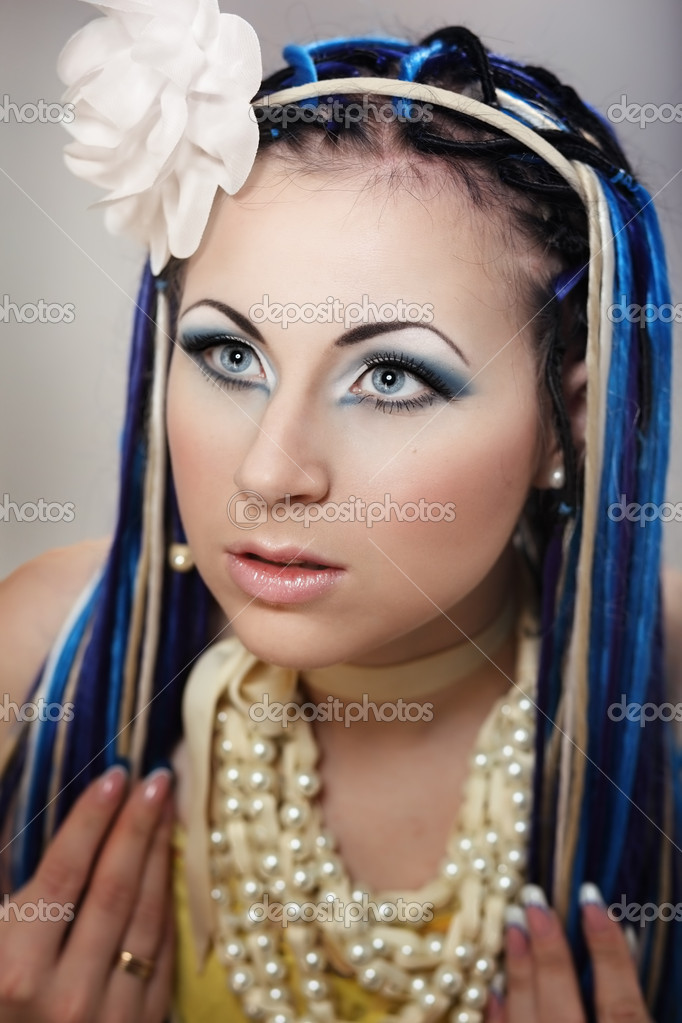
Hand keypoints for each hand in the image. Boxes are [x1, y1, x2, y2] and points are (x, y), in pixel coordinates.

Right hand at [0, 765, 175, 1022]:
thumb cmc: (1, 1009)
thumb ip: (12, 904)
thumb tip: (43, 844)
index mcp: (12, 973)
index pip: (63, 875)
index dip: (90, 821)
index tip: (114, 777)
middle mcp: (64, 996)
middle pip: (112, 888)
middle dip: (136, 826)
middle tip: (156, 776)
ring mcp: (110, 1017)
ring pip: (146, 916)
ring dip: (159, 856)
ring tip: (168, 807)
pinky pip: (162, 953)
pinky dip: (168, 903)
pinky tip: (170, 865)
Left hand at [485, 883, 650, 1022]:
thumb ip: (630, 1003)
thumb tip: (624, 937)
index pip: (620, 1004)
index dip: (608, 951)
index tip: (590, 897)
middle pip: (562, 1004)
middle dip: (547, 950)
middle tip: (533, 899)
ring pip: (526, 1018)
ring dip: (518, 970)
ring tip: (512, 922)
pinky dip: (499, 1012)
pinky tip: (495, 983)